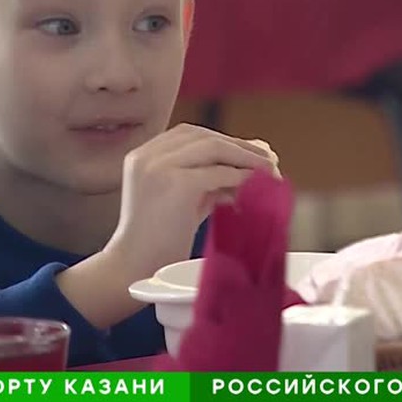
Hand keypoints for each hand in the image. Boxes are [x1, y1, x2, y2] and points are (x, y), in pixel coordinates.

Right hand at [105, 123, 280, 278]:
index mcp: (142, 156)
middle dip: (238, 145)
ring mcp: (159, 166)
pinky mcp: (175, 183)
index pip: (189, 134)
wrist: (133, 266)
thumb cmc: (158, 240)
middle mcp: (147, 155)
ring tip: (268, 170)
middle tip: (267, 160)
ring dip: (245, 157)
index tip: (249, 152)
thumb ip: (206, 179)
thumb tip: (248, 163)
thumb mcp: (181, 199)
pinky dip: (240, 177)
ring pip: (213, 147)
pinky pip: (217, 172)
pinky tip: (255, 187)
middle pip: (202, 136)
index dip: (223, 140)